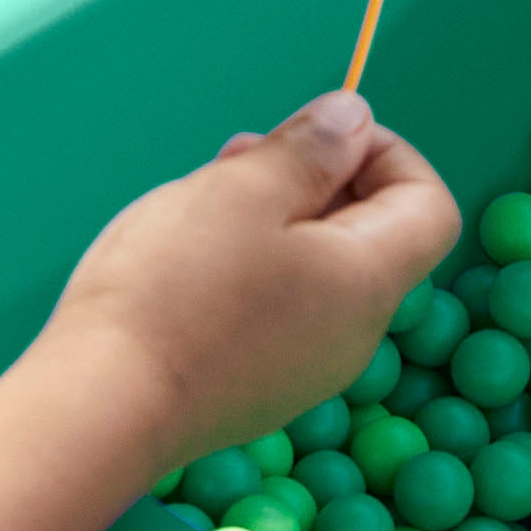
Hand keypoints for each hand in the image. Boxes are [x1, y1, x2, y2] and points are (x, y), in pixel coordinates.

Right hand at [50, 92, 463, 475]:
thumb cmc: (175, 291)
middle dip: (316, 177)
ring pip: (316, 269)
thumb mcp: (246, 190)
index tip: (315, 136)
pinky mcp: (256, 390)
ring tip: (202, 198)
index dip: (386, 152)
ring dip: (274, 218)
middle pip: (369, 234)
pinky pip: (279, 310)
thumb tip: (355, 119)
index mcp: (369, 282)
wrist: (101, 411)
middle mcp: (354, 336)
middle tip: (239, 156)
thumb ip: (312, 150)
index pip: (429, 204)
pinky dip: (250, 268)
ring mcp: (305, 371)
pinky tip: (187, 259)